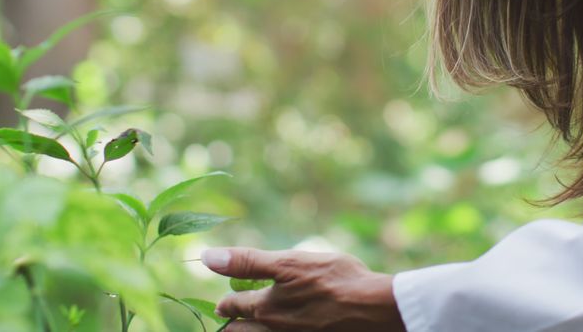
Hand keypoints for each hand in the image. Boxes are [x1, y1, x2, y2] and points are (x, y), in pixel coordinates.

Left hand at [202, 247, 406, 331]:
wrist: (374, 308)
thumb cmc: (335, 281)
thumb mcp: (289, 263)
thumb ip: (248, 262)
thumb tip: (207, 258)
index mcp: (267, 307)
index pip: (234, 308)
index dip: (226, 304)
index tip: (223, 304)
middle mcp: (275, 330)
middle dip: (233, 327)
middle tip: (229, 322)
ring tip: (250, 327)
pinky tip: (283, 326)